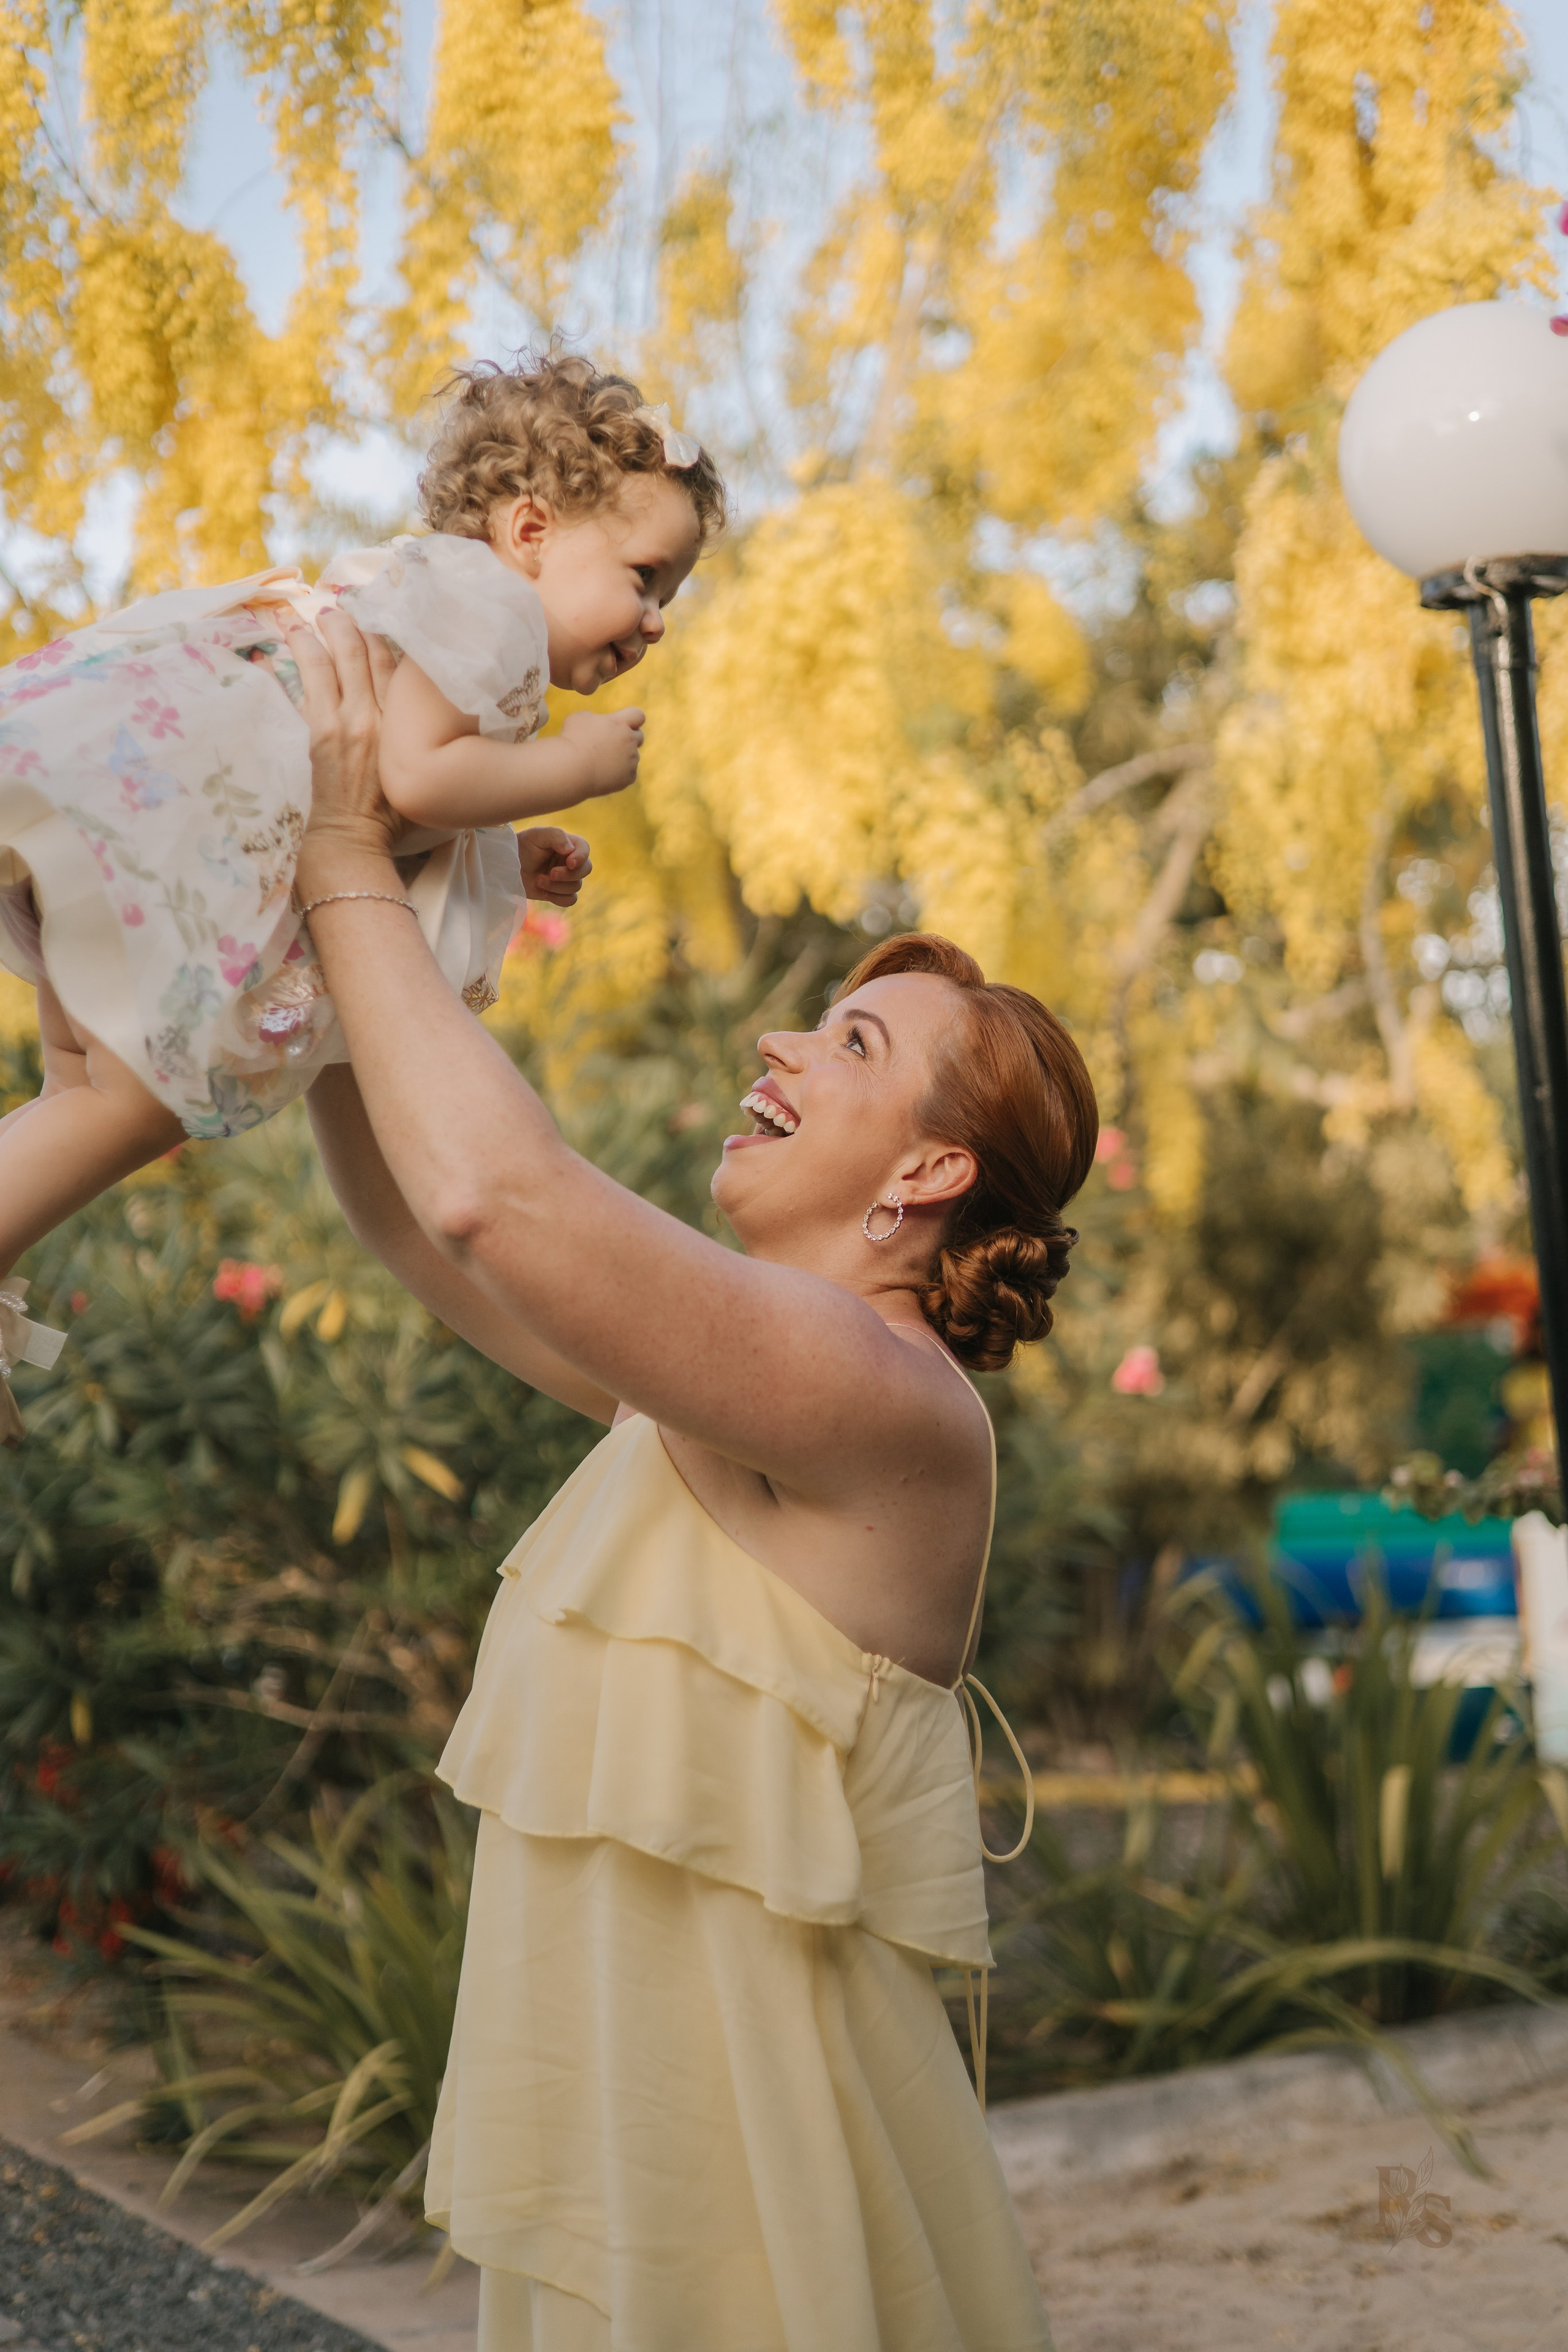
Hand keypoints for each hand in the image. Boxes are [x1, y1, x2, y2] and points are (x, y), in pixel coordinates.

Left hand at [287, 609, 402, 901]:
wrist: (354, 840)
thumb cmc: (396, 818)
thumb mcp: (423, 775)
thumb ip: (430, 743)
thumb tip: (443, 721)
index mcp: (410, 727)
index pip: (403, 669)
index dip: (393, 637)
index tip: (385, 616)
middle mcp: (382, 717)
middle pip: (371, 655)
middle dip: (357, 624)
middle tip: (346, 602)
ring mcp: (348, 722)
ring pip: (339, 660)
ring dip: (328, 631)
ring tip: (319, 612)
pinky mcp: (320, 731)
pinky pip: (311, 680)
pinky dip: (303, 654)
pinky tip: (296, 633)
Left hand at [517, 827, 591, 905]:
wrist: (508, 865)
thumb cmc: (523, 846)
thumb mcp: (537, 835)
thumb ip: (556, 836)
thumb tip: (570, 850)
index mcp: (569, 844)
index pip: (585, 849)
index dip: (581, 857)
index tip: (570, 862)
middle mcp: (570, 861)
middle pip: (585, 870)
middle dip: (568, 875)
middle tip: (551, 873)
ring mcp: (566, 878)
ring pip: (576, 887)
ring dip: (556, 886)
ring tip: (538, 880)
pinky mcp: (559, 893)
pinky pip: (570, 900)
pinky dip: (558, 898)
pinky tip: (543, 892)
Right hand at [560, 707, 643, 800]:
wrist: (571, 769)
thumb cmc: (572, 741)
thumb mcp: (580, 718)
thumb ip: (596, 718)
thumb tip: (600, 723)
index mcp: (619, 723)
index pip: (638, 715)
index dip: (631, 719)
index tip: (621, 724)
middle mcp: (629, 740)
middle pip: (639, 736)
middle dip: (628, 738)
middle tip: (610, 744)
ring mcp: (631, 760)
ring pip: (633, 756)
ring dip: (621, 757)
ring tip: (600, 762)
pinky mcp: (629, 777)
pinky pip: (628, 773)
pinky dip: (619, 774)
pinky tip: (603, 774)